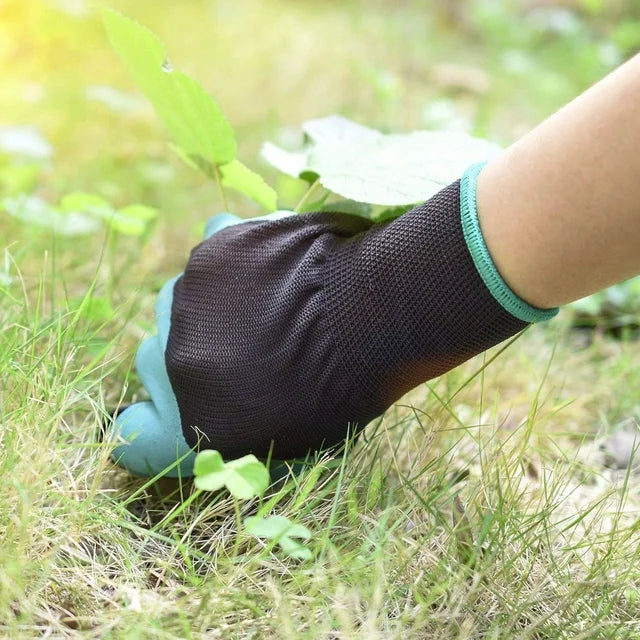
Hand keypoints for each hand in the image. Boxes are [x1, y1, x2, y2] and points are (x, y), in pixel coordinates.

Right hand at [108, 165, 553, 477]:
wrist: (375, 318)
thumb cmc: (347, 385)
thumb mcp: (286, 435)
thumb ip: (230, 424)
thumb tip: (206, 407)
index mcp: (195, 427)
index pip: (138, 439)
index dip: (154, 420)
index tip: (168, 408)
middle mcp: (174, 367)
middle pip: (160, 354)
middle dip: (196, 349)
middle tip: (246, 339)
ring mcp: (186, 305)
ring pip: (185, 301)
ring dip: (218, 302)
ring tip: (273, 299)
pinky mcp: (210, 256)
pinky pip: (213, 256)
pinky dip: (239, 259)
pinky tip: (277, 264)